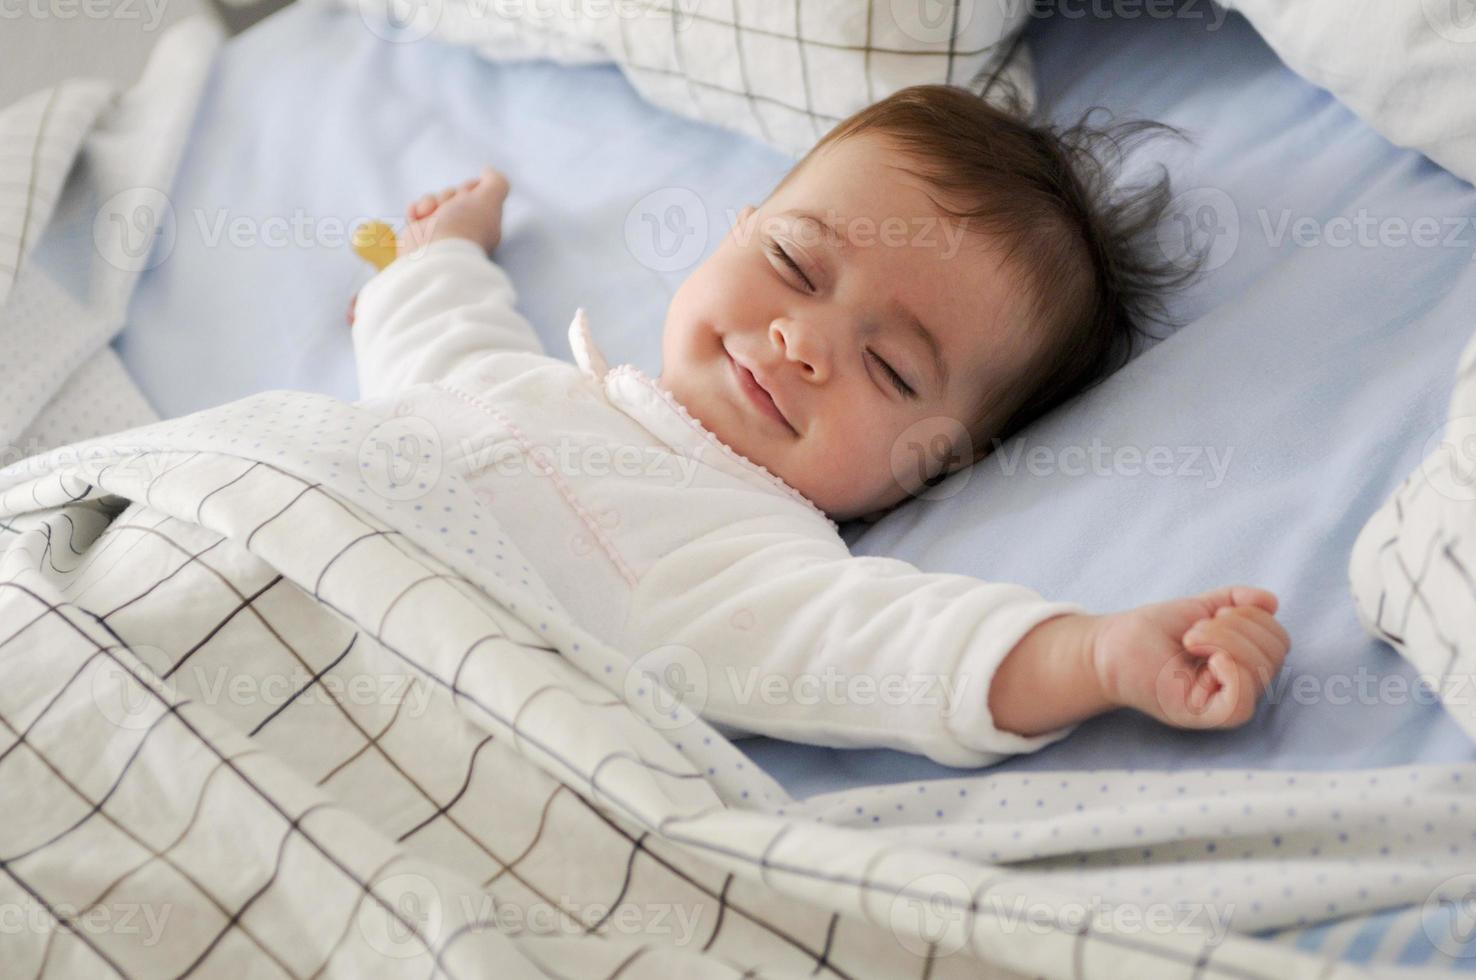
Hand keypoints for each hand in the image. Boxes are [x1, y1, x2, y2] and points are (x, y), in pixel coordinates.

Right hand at [400, 166, 510, 257]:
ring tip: (432, 216)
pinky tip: (418, 218)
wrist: (434, 252)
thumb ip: (496, 182)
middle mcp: (463, 226)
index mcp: (482, 221)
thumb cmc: (464, 226)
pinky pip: (416, 210)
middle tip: (450, 211)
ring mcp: (441, 230)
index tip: (468, 198)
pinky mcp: (421, 233)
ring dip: (431, 202)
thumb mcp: (490, 199)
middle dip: (449, 196)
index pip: (475, 192)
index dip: (469, 188)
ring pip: (434, 199)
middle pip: (454, 193)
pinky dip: (415, 210)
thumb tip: (488, 171)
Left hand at [1091, 585, 1289, 728]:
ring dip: (1226, 640)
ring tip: (1191, 639)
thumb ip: (1235, 601)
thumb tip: (1271, 601)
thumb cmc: (1151, 632)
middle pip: (1274, 654)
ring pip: (1260, 673)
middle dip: (1236, 626)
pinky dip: (1233, 674)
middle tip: (1195, 630)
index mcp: (1243, 662)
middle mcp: (1238, 686)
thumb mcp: (1199, 609)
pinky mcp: (1201, 716)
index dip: (1254, 617)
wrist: (1109, 646)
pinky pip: (1240, 705)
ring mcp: (1221, 703)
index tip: (1214, 613)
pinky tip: (1211, 660)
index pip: (1278, 640)